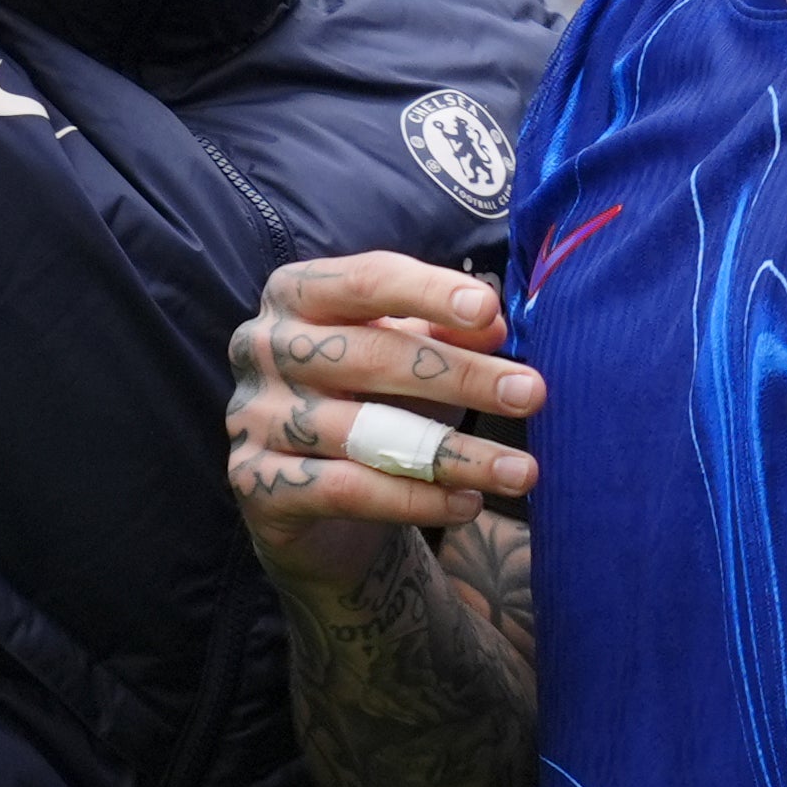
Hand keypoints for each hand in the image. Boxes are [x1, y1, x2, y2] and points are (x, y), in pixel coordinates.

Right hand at [225, 255, 542, 595]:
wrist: (315, 500)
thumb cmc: (371, 401)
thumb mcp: (410, 357)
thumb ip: (444, 332)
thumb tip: (493, 324)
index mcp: (295, 297)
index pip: (364, 281)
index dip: (428, 292)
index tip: (490, 312)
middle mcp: (262, 349)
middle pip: (370, 355)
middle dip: (460, 375)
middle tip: (531, 394)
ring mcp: (254, 418)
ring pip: (365, 433)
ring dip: (454, 454)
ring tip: (521, 471)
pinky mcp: (257, 484)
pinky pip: (348, 490)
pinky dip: (415, 500)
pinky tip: (468, 504)